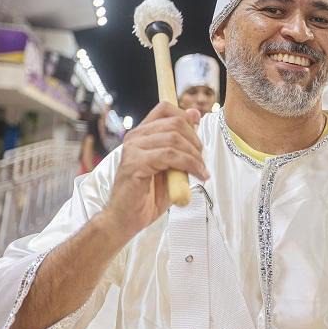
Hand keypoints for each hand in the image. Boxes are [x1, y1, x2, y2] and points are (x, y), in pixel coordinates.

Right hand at [100, 102, 207, 241]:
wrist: (126, 219)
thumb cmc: (148, 195)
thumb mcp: (172, 166)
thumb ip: (182, 142)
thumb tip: (194, 114)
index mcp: (142, 134)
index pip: (165, 109)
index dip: (186, 118)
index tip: (198, 140)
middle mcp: (135, 137)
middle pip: (175, 123)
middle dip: (196, 142)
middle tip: (202, 162)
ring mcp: (133, 149)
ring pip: (174, 139)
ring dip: (194, 156)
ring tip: (201, 171)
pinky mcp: (135, 164)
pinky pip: (169, 156)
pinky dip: (189, 165)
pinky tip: (196, 175)